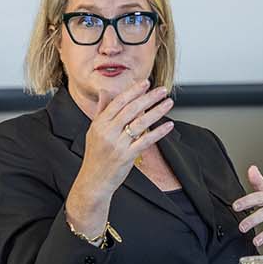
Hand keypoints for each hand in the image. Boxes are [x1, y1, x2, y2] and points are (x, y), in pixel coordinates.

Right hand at [68, 80, 174, 229]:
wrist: (93, 181)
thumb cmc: (95, 155)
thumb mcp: (94, 130)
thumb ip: (102, 110)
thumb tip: (105, 91)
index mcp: (99, 124)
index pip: (118, 102)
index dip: (133, 91)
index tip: (145, 82)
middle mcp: (108, 132)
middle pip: (131, 109)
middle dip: (148, 97)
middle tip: (162, 89)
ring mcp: (117, 144)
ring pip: (140, 123)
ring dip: (157, 111)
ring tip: (169, 103)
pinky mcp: (126, 156)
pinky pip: (146, 141)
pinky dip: (158, 132)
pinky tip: (169, 125)